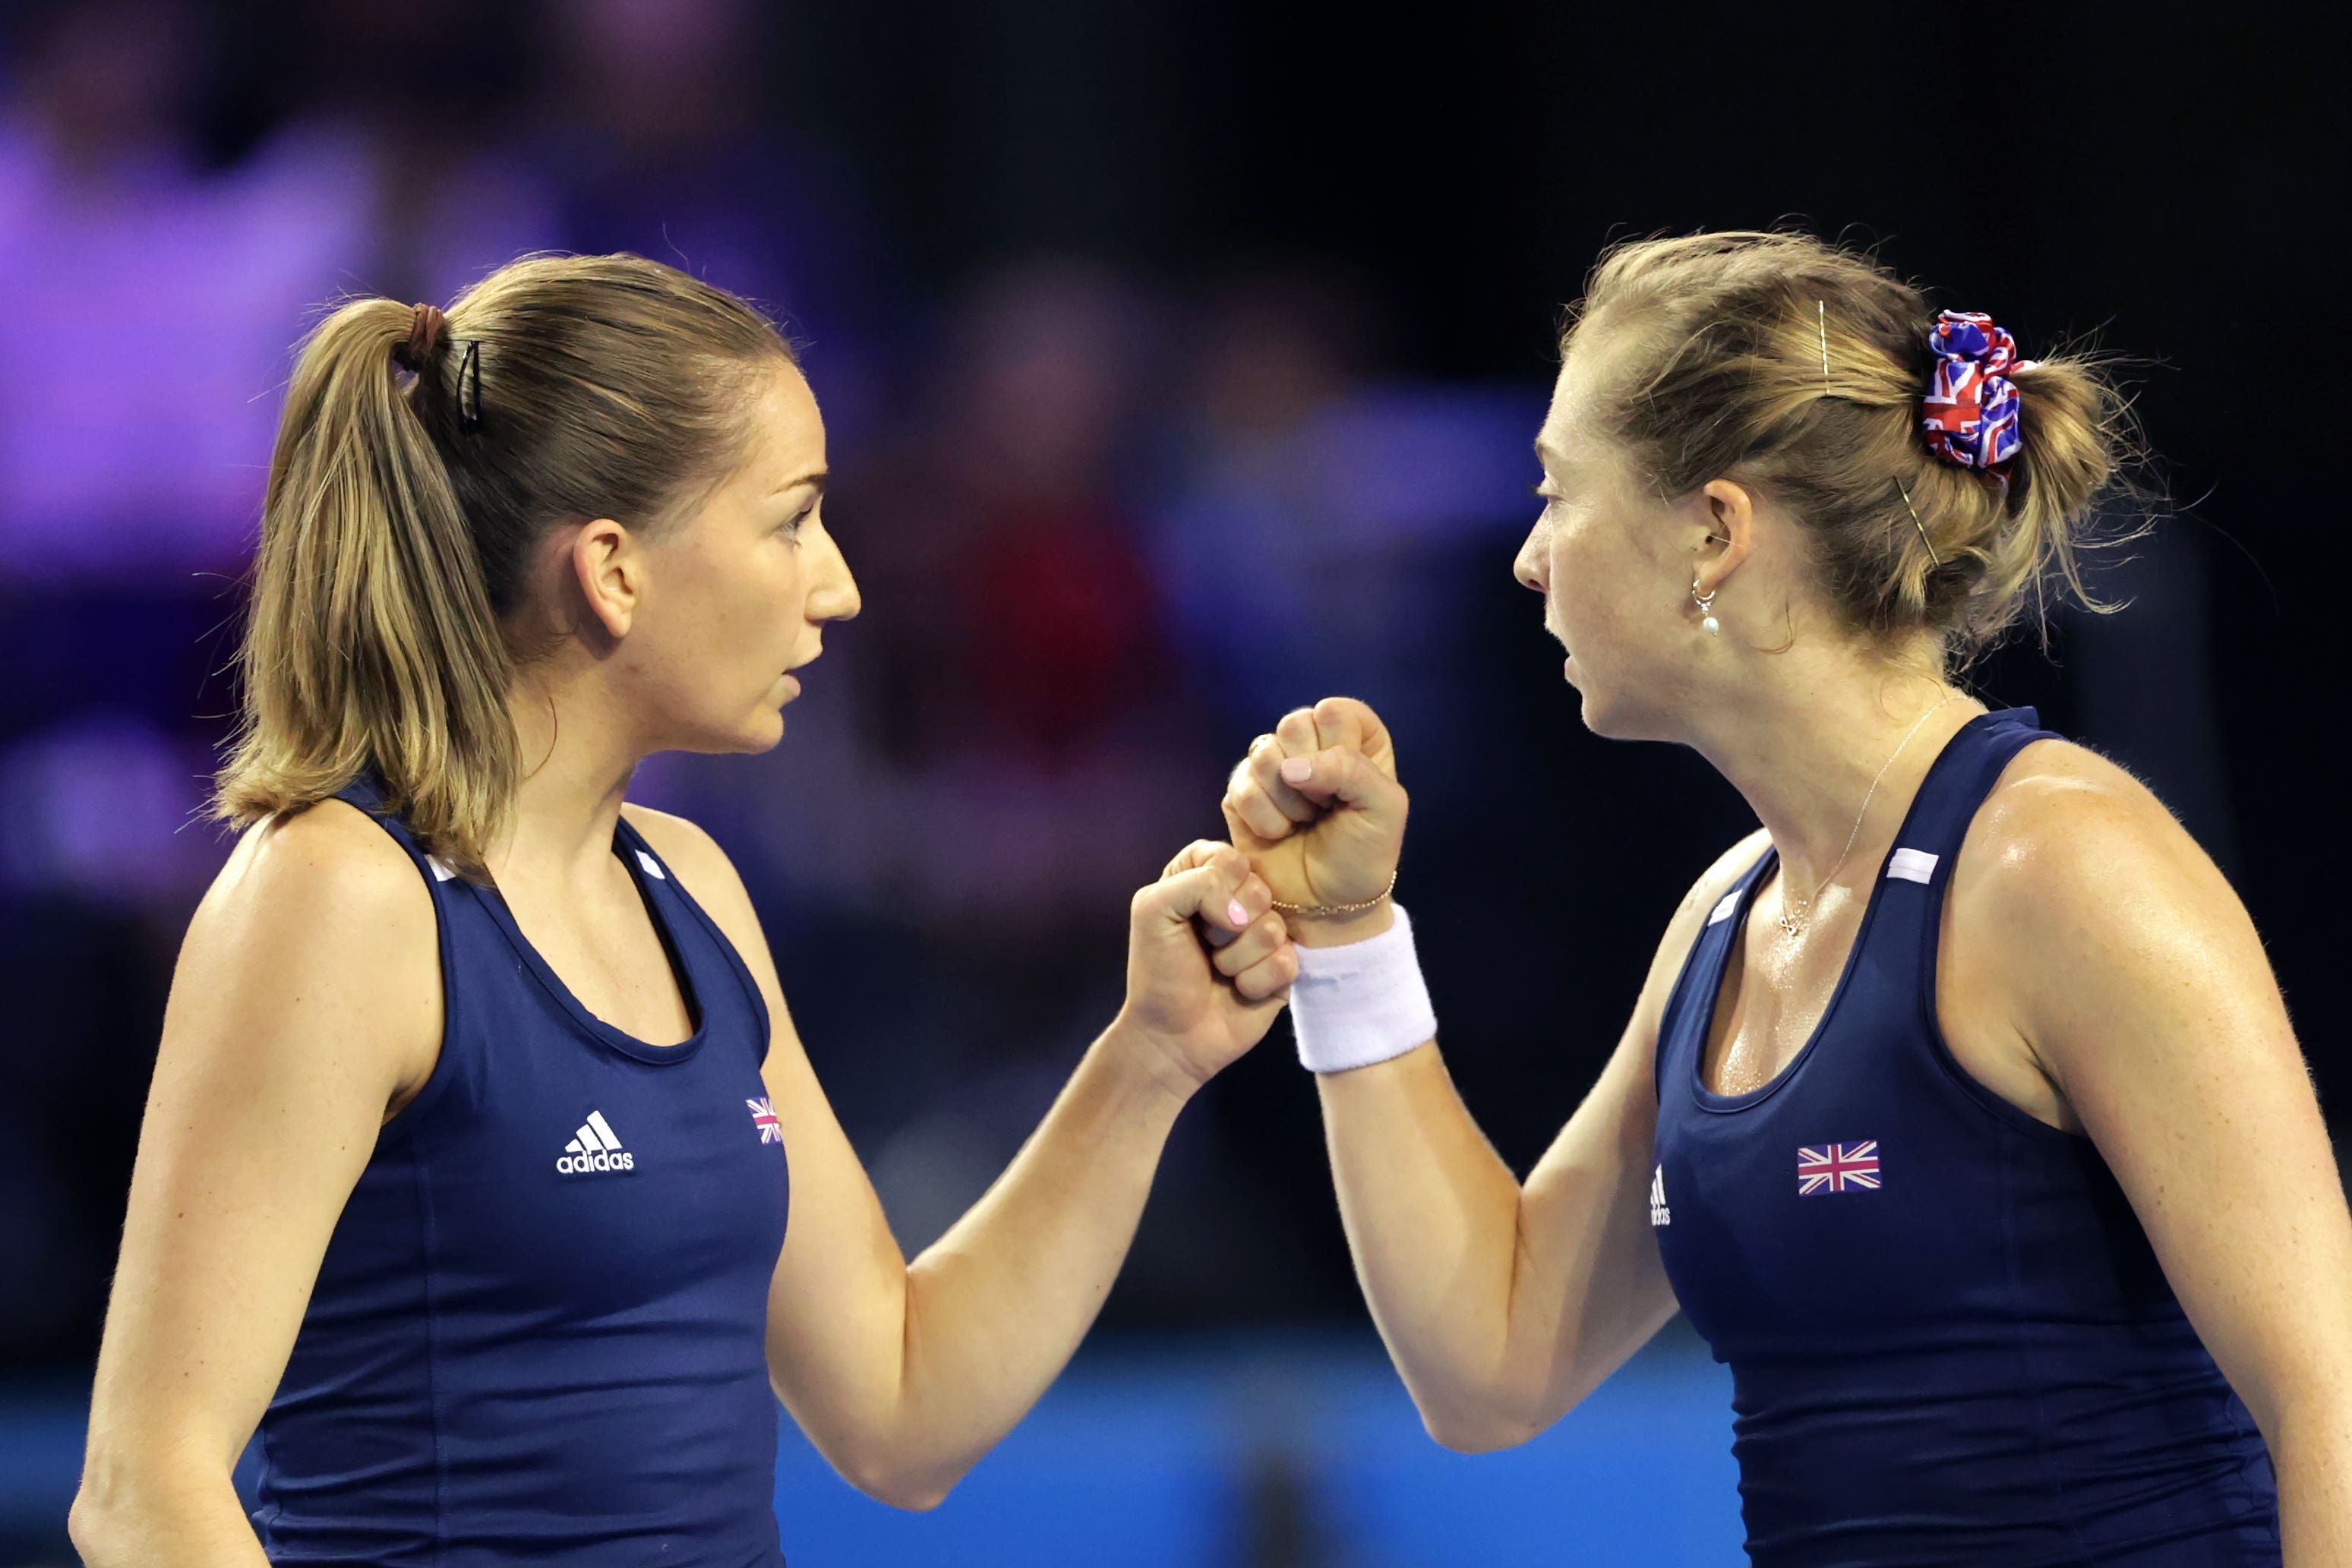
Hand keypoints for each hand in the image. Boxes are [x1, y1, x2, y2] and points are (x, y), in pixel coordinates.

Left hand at [1114, 840, 1296, 1093]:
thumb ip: (1196, 882)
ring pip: (1273, 927)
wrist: (1170, 1035)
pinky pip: (1286, 961)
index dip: (1214, 887)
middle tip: (1205, 945)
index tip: (1192, 914)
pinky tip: (1239, 990)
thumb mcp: (1153, 909)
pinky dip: (1254, 981)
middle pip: (1258, 889)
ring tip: (1219, 971)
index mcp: (1206, 875)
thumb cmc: (1158, 971)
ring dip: (1235, 958)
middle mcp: (1239, 899)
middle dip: (1224, 926)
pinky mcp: (1284, 967)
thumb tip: (1245, 912)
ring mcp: (1265, 933)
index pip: (1229, 858)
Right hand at [1220, 697, 1407, 945]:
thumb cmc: (1363, 855)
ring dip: (1288, 800)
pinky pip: (1242, 785)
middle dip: (1312, 776)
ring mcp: (1275, 766)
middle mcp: (1313, 744)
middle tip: (1326, 808)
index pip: (1335, 711)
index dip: (1339, 750)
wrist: (1327, 904)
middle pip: (1295, 724)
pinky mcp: (1243, 792)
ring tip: (1304, 823)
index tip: (1350, 788)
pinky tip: (1279, 833)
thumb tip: (1291, 766)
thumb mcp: (1384, 809)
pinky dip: (1264, 818)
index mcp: (1355, 738)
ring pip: (1264, 752)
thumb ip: (1351, 769)